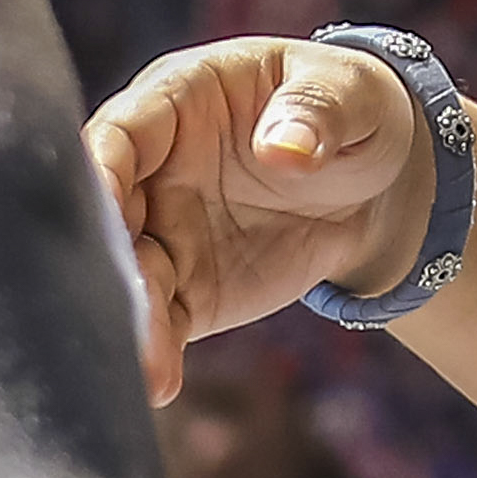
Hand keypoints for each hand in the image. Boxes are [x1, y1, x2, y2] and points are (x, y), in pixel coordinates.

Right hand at [88, 40, 436, 398]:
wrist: (377, 185)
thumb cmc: (353, 111)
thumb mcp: (351, 93)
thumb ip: (316, 110)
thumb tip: (284, 148)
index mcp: (176, 101)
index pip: (120, 133)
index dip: (101, 171)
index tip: (99, 210)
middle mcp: (153, 169)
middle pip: (107, 214)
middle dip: (103, 260)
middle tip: (115, 305)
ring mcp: (165, 233)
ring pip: (128, 278)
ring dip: (130, 319)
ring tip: (145, 365)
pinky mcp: (188, 289)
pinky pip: (162, 322)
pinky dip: (157, 352)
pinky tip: (160, 384)